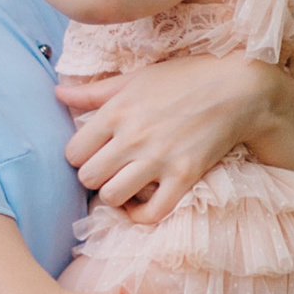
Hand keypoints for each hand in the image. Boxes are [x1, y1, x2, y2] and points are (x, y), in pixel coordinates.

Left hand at [63, 49, 262, 222]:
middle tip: (109, 170)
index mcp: (117, 111)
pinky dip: (141, 214)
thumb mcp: (135, 78)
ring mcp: (159, 159)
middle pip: (88, 178)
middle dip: (94, 177)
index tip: (93, 155)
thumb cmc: (184, 78)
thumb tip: (57, 92)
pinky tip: (144, 201)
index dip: (79, 158)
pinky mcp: (185, 176)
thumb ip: (94, 91)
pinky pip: (151, 213)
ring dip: (115, 195)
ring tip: (125, 185)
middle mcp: (133, 137)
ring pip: (112, 197)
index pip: (72, 153)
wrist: (237, 89)